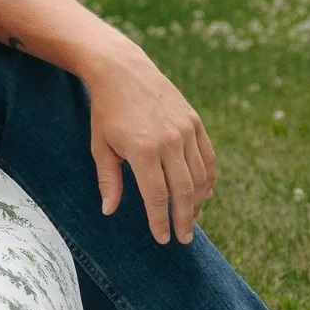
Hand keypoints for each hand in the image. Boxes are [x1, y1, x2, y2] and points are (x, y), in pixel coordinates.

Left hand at [85, 37, 216, 243]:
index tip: (162, 238)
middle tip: (183, 238)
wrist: (122, 71)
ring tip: (191, 220)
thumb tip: (109, 211)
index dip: (160, 221)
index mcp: (142, 150)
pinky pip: (207, 157)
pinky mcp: (195, 122)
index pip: (156, 197)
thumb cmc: (106, 111)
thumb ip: (108, 180)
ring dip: (198, 202)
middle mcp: (168, 141)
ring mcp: (185, 130)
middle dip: (184, 219)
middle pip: (183, 191)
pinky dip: (208, 179)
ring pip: (199, 176)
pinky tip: (204, 194)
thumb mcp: (101, 146)